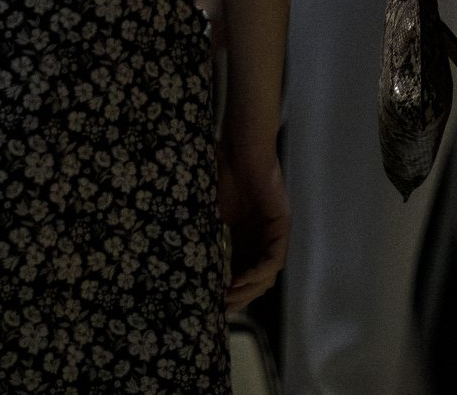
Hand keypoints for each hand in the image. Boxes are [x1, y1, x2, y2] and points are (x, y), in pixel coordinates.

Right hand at [217, 145, 288, 309]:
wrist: (238, 145)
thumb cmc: (217, 171)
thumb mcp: (205, 213)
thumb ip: (201, 236)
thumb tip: (176, 265)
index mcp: (242, 235)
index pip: (238, 273)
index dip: (225, 292)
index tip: (206, 305)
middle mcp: (260, 236)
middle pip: (254, 279)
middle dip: (236, 298)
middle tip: (216, 311)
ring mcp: (272, 231)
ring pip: (267, 274)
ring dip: (248, 291)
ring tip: (226, 300)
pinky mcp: (281, 224)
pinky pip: (274, 259)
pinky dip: (257, 274)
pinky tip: (238, 281)